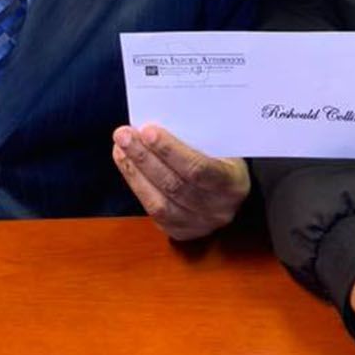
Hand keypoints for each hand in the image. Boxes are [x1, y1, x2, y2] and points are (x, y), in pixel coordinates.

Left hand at [112, 125, 249, 239]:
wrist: (233, 190)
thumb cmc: (225, 158)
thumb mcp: (223, 145)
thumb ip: (199, 138)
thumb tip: (158, 123)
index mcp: (234, 183)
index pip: (200, 169)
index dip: (171, 151)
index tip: (148, 130)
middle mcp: (218, 209)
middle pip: (175, 185)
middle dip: (144, 157)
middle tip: (123, 134)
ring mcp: (199, 225)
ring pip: (160, 202)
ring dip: (135, 171)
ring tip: (120, 147)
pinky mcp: (181, 231)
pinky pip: (153, 212)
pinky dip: (137, 185)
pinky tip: (126, 163)